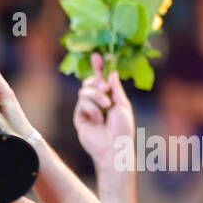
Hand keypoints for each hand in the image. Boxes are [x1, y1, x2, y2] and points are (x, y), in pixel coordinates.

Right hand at [74, 52, 135, 174]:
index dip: (98, 67)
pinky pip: (82, 104)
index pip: (101, 79)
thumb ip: (116, 89)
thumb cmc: (122, 129)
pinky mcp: (80, 118)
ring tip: (106, 108)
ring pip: (84, 92)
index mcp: (109, 97)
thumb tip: (111, 73)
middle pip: (89, 82)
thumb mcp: (123, 105)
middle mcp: (96, 102)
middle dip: (97, 82)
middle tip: (106, 89)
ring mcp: (87, 109)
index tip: (96, 55)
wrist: (114, 147)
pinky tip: (98, 119)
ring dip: (97, 97)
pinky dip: (92, 109)